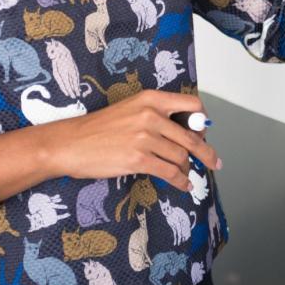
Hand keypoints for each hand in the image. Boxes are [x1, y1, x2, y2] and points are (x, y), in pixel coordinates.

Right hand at [46, 90, 220, 191]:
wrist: (71, 143)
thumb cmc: (98, 129)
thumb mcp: (131, 109)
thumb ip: (157, 116)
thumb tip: (184, 132)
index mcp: (151, 99)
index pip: (192, 106)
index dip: (203, 122)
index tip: (204, 133)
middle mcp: (151, 115)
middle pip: (192, 135)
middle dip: (206, 152)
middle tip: (214, 162)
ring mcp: (145, 138)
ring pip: (182, 156)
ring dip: (188, 169)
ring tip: (187, 175)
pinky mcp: (139, 159)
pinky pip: (170, 172)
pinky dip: (181, 181)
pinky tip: (183, 185)